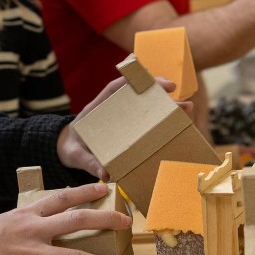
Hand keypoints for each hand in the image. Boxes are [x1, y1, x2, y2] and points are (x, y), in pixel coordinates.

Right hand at [0, 183, 131, 254]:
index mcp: (29, 213)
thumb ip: (34, 219)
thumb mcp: (10, 218)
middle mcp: (34, 230)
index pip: (63, 197)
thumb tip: (58, 220)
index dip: (85, 191)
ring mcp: (32, 253)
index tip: (104, 187)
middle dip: (105, 219)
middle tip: (126, 221)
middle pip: (77, 221)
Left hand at [57, 76, 179, 177]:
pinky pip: (146, 124)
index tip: (155, 82)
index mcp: (97, 108)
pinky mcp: (128, 132)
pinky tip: (178, 126)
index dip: (134, 81)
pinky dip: (161, 123)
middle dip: (159, 93)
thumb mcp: (76, 155)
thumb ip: (88, 162)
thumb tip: (104, 173)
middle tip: (180, 97)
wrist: (67, 153)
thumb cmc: (72, 148)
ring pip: (146, 108)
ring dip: (166, 107)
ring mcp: (122, 119)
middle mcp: (113, 110)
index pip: (116, 88)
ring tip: (187, 110)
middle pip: (137, 95)